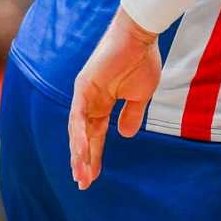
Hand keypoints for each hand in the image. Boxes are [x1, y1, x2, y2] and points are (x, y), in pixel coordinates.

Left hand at [69, 8, 162, 189]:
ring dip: (80, 154)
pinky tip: (81, 152)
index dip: (94, 155)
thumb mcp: (140, 95)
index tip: (92, 177)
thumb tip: (125, 136)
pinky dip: (79, 135)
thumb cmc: (142, 60)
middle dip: (83, 161)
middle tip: (83, 183)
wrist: (140, 37)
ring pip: (78, 131)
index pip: (96, 135)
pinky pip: (78, 117)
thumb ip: (131, 115)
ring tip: (82, 175)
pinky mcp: (83, 88)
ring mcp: (84, 95)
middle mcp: (90, 102)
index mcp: (103, 104)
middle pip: (83, 137)